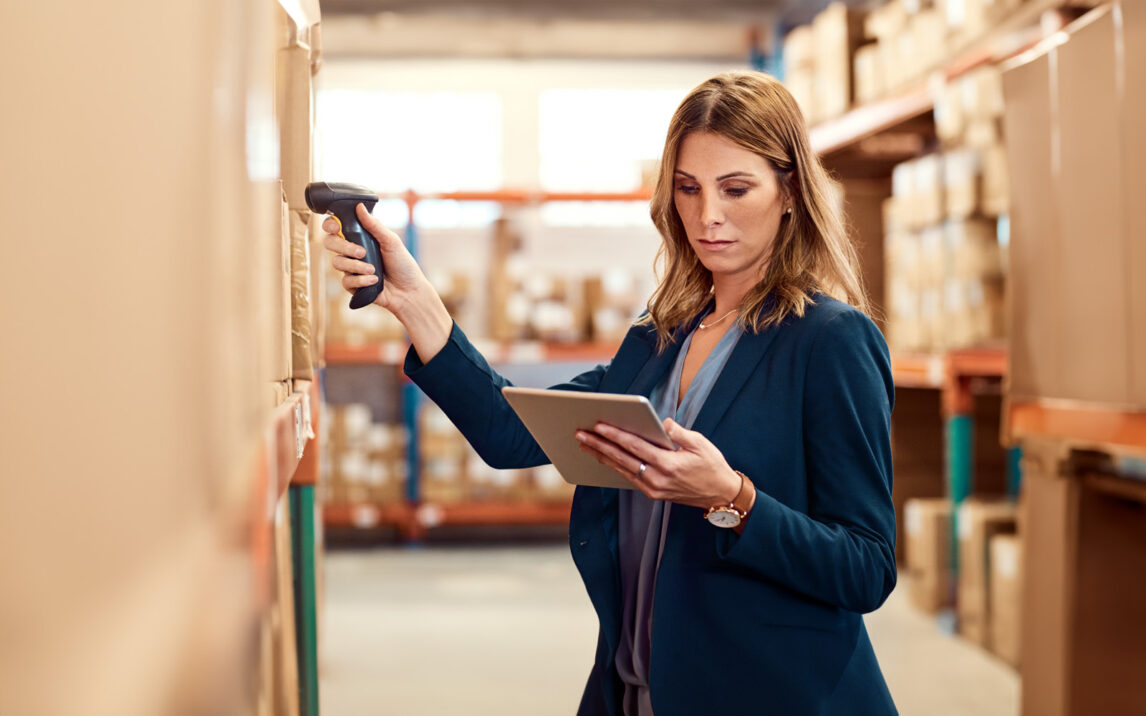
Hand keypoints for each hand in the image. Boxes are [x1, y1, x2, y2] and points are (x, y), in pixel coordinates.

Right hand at [322, 203, 452, 361]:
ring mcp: (351, 268)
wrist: (409, 291)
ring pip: (337, 262)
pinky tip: (374, 281)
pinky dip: (361, 280)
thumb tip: (360, 206)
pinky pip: (346, 280)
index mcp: (360, 237)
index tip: (336, 228)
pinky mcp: (352, 285)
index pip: (336, 227)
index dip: (330, 225)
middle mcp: (352, 251)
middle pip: (330, 243)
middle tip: (362, 252)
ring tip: (373, 270)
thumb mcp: (391, 242)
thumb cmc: (403, 264)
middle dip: (344, 247)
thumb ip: (374, 226)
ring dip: (356, 266)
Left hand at [575, 418, 742, 509]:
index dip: (615, 436)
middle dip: (599, 446)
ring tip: (585, 445)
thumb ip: (679, 433)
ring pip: (622, 470)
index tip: (599, 426)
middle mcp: (658, 479)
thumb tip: (663, 423)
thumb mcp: (701, 444)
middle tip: (580, 435)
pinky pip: (630, 477)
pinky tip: (604, 458)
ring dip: (602, 456)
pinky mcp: (654, 494)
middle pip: (622, 459)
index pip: (636, 447)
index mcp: (669, 464)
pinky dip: (615, 466)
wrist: (721, 495)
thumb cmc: (712, 466)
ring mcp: (654, 489)